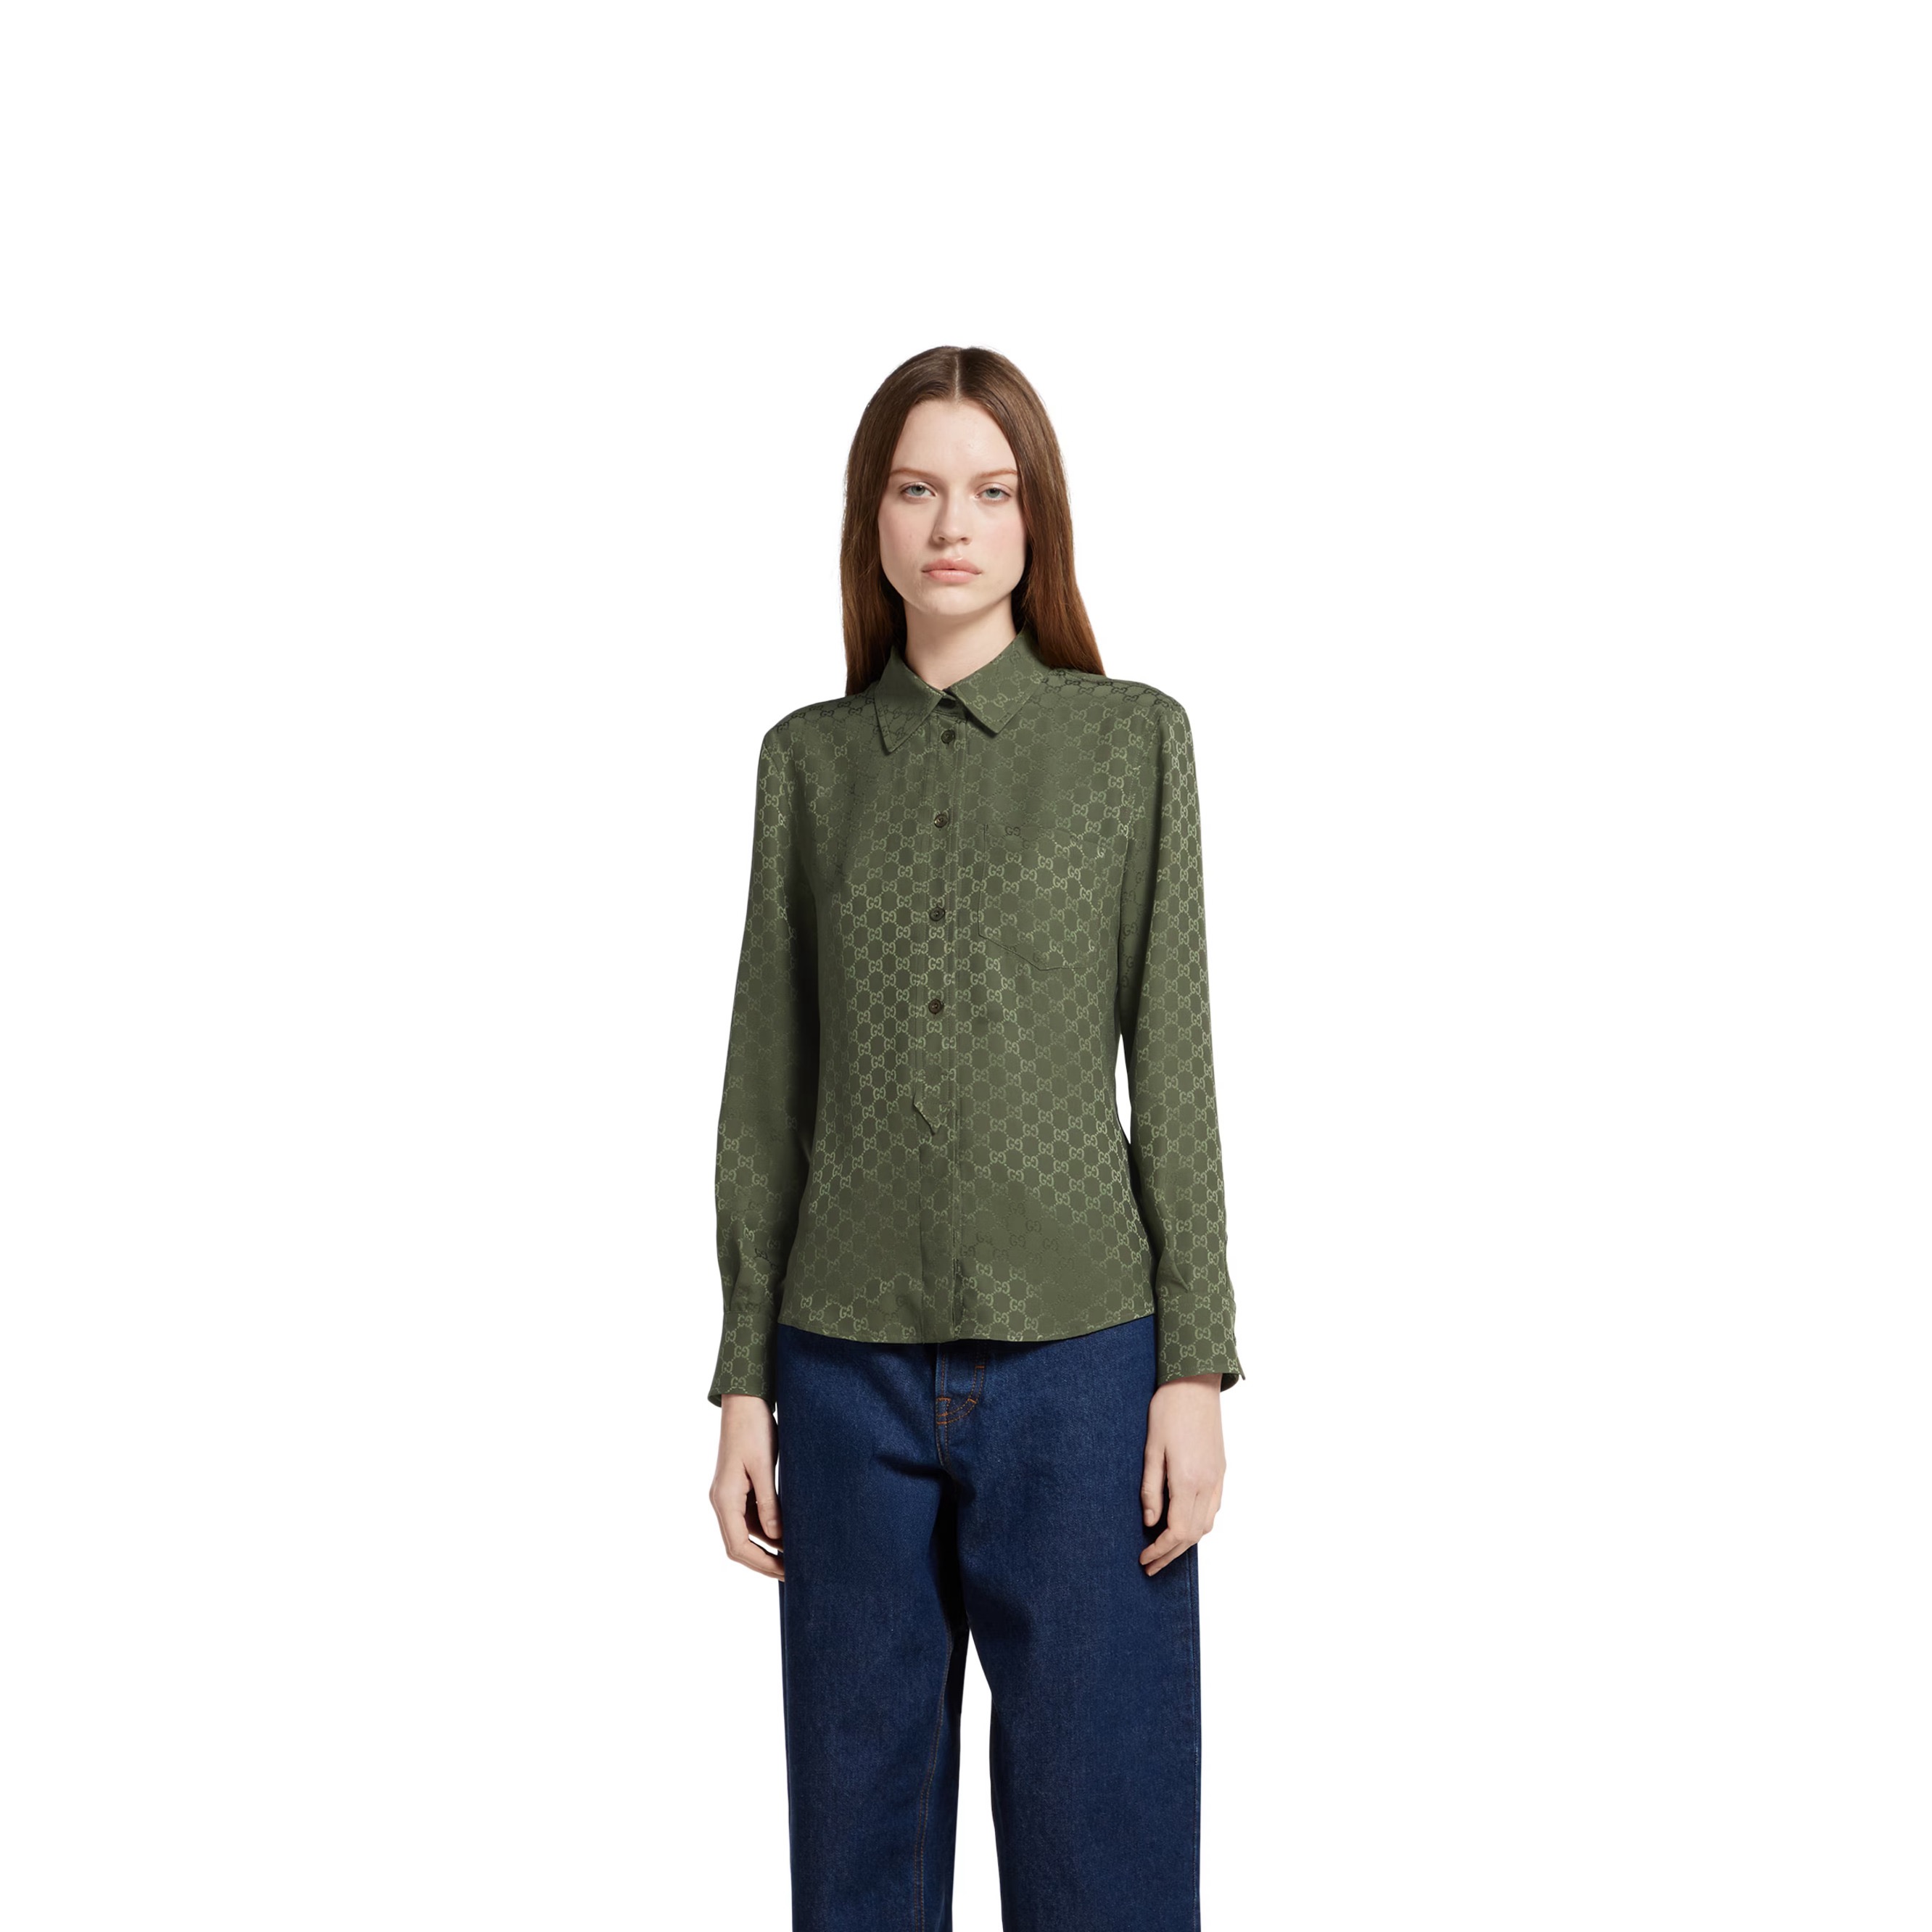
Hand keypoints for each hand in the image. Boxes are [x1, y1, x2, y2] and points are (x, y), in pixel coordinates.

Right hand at [711, 1393, 783, 1578]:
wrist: (744, 1401)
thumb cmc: (754, 1429)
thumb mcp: (764, 1466)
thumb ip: (769, 1503)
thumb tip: (777, 1537)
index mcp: (724, 1498)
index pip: (738, 1546)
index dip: (761, 1563)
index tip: (786, 1572)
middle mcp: (722, 1500)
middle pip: (738, 1545)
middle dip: (764, 1561)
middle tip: (793, 1571)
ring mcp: (728, 1495)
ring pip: (745, 1533)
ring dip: (766, 1546)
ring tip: (795, 1555)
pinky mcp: (738, 1488)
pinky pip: (750, 1518)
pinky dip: (766, 1529)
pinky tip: (786, 1532)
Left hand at [1139, 1373, 1224, 1575]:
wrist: (1195, 1383)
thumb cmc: (1168, 1410)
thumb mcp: (1151, 1449)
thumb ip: (1151, 1489)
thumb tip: (1150, 1522)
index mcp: (1188, 1480)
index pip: (1177, 1531)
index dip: (1160, 1550)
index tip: (1143, 1558)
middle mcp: (1208, 1483)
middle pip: (1193, 1534)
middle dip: (1171, 1554)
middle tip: (1150, 1565)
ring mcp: (1218, 1477)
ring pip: (1207, 1524)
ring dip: (1186, 1542)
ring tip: (1164, 1549)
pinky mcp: (1221, 1470)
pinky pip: (1214, 1508)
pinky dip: (1199, 1524)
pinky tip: (1184, 1524)